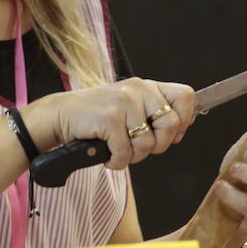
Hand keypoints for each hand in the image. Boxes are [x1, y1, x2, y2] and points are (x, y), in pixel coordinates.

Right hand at [24, 77, 195, 168]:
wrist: (61, 116)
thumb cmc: (97, 118)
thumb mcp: (130, 108)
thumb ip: (155, 113)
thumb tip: (183, 127)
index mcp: (146, 86)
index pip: (185, 96)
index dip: (183, 120)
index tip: (170, 134)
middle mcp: (137, 89)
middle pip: (170, 124)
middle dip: (157, 145)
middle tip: (137, 146)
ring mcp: (123, 101)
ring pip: (147, 144)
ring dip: (131, 156)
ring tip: (116, 147)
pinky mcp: (109, 117)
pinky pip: (125, 153)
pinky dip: (115, 161)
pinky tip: (105, 152)